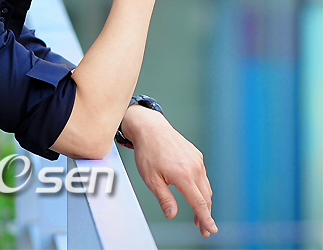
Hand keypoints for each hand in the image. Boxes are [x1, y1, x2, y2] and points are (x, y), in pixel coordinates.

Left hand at [121, 105, 217, 237]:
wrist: (150, 128)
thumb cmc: (147, 152)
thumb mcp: (151, 178)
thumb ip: (164, 198)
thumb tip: (172, 214)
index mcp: (184, 175)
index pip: (199, 203)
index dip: (206, 219)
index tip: (211, 230)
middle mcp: (194, 167)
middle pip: (206, 197)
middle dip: (205, 214)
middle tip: (203, 229)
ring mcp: (197, 160)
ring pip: (206, 186)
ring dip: (204, 201)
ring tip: (198, 214)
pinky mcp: (196, 154)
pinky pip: (202, 175)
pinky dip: (201, 187)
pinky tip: (194, 192)